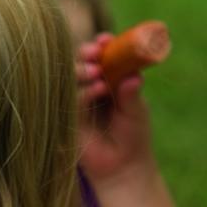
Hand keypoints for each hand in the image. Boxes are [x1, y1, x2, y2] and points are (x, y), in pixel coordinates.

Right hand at [77, 33, 154, 185]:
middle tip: (96, 53)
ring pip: (72, 79)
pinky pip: (71, 99)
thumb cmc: (133, 137)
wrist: (122, 167)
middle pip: (82, 63)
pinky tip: (98, 90)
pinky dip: (83, 92)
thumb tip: (135, 76)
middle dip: (87, 55)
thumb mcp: (136, 112)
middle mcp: (91, 88)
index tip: (105, 40)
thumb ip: (132, 95)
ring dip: (83, 71)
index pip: (102, 57)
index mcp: (109, 80)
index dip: (102, 46)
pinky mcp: (69, 117)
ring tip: (98, 72)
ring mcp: (78, 102)